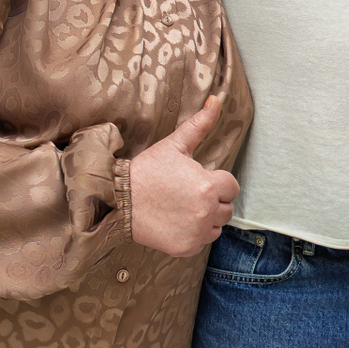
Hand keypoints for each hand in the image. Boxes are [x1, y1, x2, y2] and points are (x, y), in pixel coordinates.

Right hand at [127, 96, 239, 256]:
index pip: (231, 187)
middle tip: (187, 194)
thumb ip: (200, 124)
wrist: (117, 201)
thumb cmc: (147, 171)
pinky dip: (193, 235)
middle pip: (226, 208)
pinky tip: (175, 222)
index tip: (197, 180)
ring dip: (205, 219)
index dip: (216, 182)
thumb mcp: (174, 145)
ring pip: (216, 226)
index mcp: (208, 186)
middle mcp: (206, 212)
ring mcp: (196, 232)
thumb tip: (216, 100)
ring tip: (181, 207)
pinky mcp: (185, 248)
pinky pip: (201, 242)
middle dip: (212, 200)